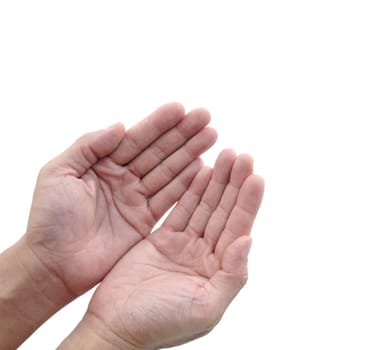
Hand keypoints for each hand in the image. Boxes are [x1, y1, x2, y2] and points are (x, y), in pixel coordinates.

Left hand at [24, 103, 216, 296]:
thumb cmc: (48, 218)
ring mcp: (136, 199)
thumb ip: (88, 146)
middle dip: (183, 134)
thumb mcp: (58, 173)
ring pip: (169, 171)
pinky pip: (170, 198)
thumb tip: (120, 126)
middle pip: (159, 151)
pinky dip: (187, 183)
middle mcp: (123, 178)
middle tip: (206, 117)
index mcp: (102, 163)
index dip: (159, 123)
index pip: (136, 138)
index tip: (181, 108)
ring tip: (212, 136)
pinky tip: (203, 167)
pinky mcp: (145, 221)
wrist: (53, 264)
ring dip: (191, 153)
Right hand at [66, 150, 263, 348]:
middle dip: (235, 183)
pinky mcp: (162, 239)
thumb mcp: (206, 308)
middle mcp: (206, 255)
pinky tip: (202, 170)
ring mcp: (185, 245)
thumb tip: (248, 241)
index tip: (256, 176)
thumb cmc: (161, 326)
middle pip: (225, 212)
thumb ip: (232, 275)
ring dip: (217, 182)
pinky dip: (192, 190)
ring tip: (227, 155)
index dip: (248, 202)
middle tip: (242, 156)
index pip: (238, 228)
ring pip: (205, 206)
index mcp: (220, 270)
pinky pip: (182, 209)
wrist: (116, 328)